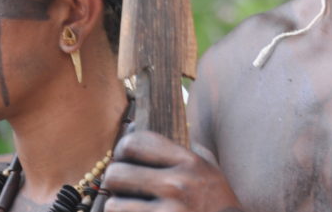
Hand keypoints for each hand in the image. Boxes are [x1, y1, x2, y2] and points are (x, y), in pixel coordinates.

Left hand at [102, 130, 242, 211]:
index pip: (137, 142)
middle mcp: (178, 184)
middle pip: (117, 172)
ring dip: (119, 207)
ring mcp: (169, 210)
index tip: (125, 159)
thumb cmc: (218, 205)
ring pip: (113, 204)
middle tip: (124, 189)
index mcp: (190, 162)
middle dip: (116, 183)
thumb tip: (141, 127)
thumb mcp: (211, 171)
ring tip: (132, 208)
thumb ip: (185, 151)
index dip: (123, 149)